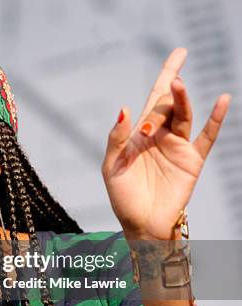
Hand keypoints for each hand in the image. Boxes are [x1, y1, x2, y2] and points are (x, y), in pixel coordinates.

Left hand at [102, 48, 230, 239]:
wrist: (140, 223)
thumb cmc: (123, 196)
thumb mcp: (111, 166)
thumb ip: (116, 138)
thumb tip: (124, 108)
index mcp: (139, 133)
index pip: (153, 98)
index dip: (165, 75)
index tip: (179, 54)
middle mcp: (161, 135)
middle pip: (167, 104)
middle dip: (166, 93)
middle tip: (165, 89)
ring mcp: (177, 147)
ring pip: (184, 115)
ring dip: (182, 99)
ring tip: (178, 84)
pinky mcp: (191, 161)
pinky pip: (206, 137)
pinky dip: (215, 120)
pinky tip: (222, 101)